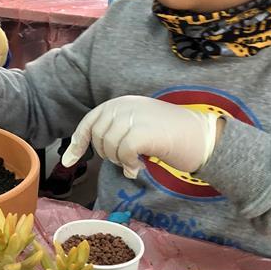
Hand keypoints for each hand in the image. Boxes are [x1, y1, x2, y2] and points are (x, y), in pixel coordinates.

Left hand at [60, 96, 219, 177]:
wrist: (202, 136)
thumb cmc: (170, 135)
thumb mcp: (138, 124)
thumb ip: (116, 130)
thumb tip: (87, 147)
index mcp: (121, 102)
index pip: (90, 122)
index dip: (78, 143)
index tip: (68, 161)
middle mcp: (124, 105)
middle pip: (97, 137)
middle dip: (107, 155)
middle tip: (126, 161)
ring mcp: (134, 116)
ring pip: (109, 146)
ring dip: (120, 161)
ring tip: (136, 162)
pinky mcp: (142, 131)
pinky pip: (123, 152)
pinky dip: (128, 164)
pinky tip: (139, 167)